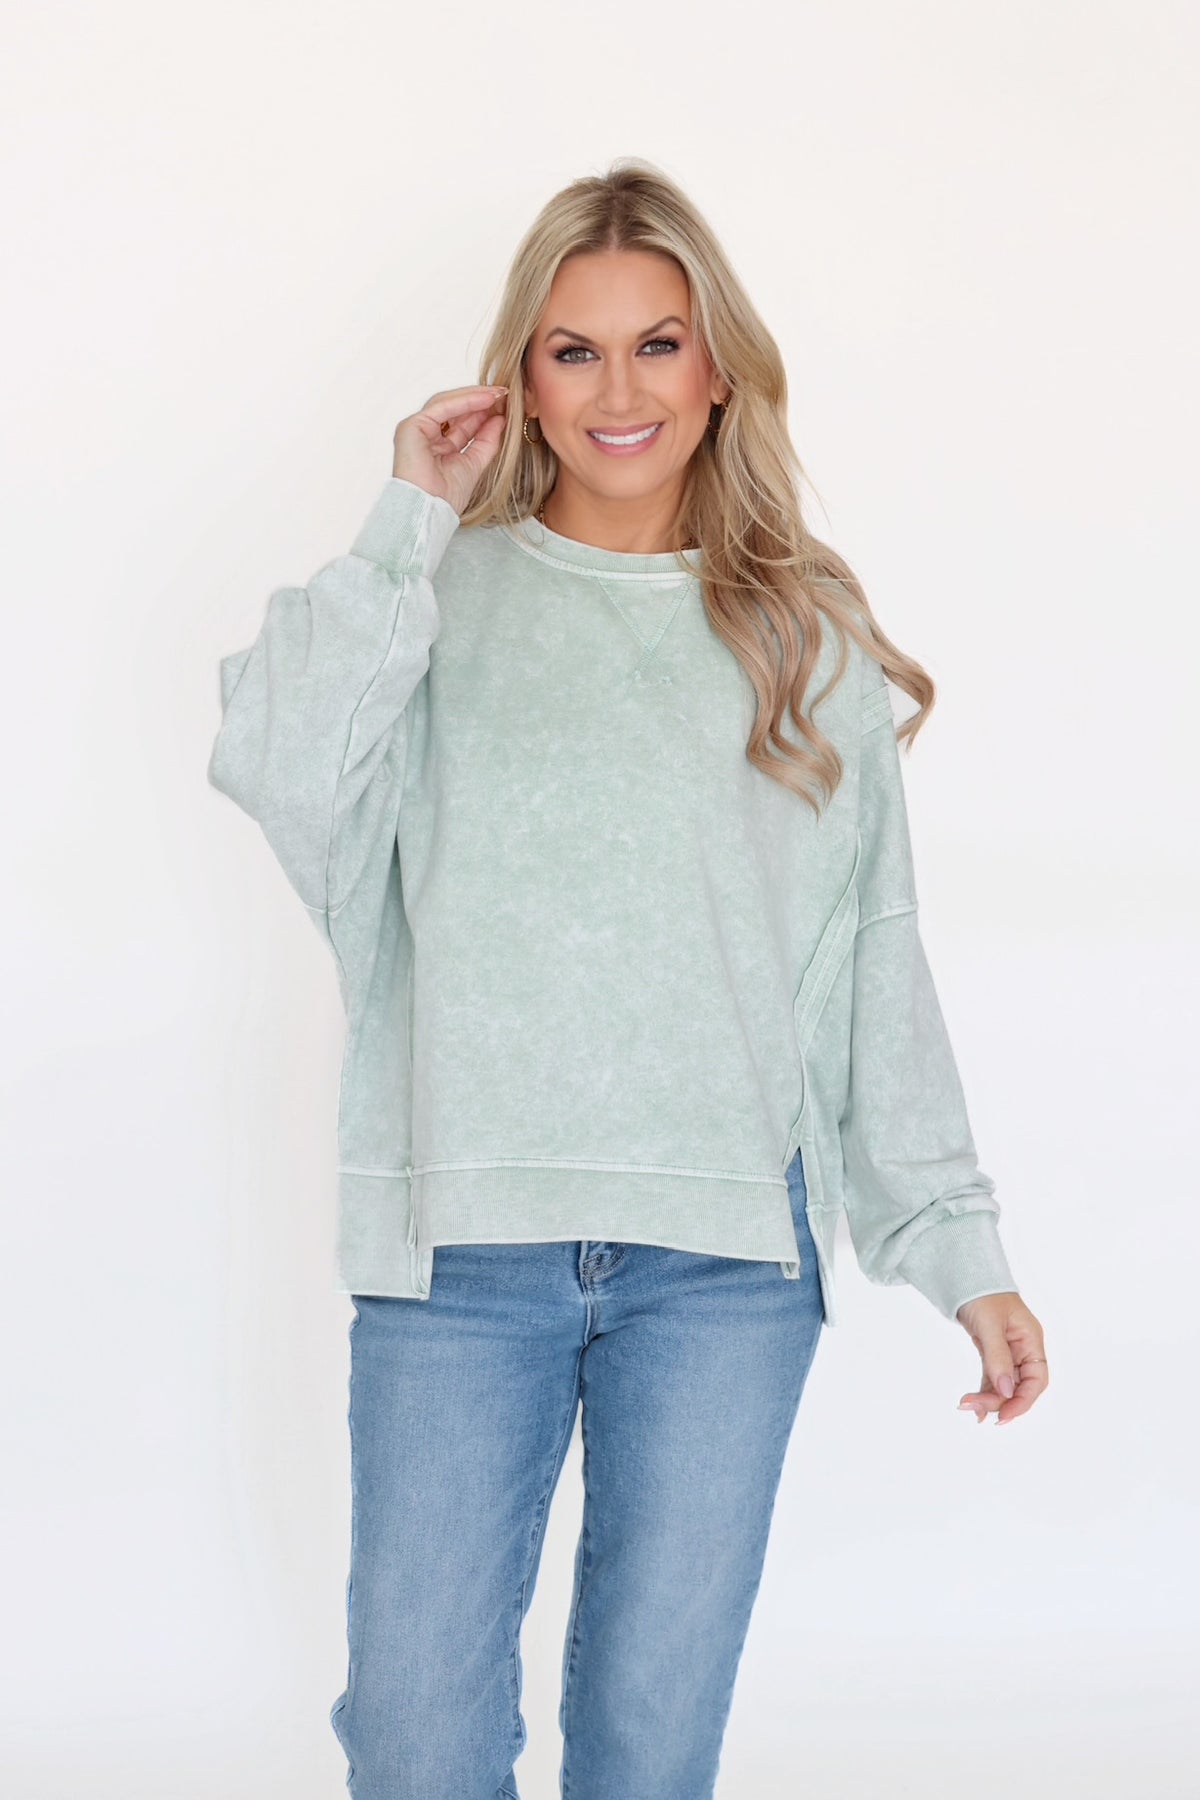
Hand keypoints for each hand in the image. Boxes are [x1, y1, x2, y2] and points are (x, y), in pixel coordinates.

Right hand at [392, 383, 509, 517]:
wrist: (430, 510)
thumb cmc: (445, 497)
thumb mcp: (475, 464)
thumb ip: (487, 442)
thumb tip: (500, 420)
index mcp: (437, 446)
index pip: (461, 422)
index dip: (482, 412)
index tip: (504, 405)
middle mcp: (425, 435)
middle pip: (454, 409)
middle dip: (479, 401)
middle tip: (503, 394)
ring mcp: (416, 429)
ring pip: (447, 403)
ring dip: (474, 396)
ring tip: (498, 394)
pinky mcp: (412, 426)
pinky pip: (442, 406)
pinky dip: (465, 401)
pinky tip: (486, 399)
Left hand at [954, 1291, 1047, 1425]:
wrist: (965, 1277)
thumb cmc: (982, 1294)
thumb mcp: (990, 1324)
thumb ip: (998, 1357)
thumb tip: (1006, 1390)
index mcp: (1031, 1340)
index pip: (1037, 1379)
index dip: (1024, 1401)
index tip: (1004, 1415)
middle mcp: (1023, 1349)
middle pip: (1020, 1386)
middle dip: (1000, 1401)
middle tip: (977, 1411)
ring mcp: (1008, 1352)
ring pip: (1004, 1385)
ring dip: (989, 1398)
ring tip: (967, 1407)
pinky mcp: (992, 1353)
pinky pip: (992, 1378)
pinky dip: (984, 1391)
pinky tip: (974, 1405)